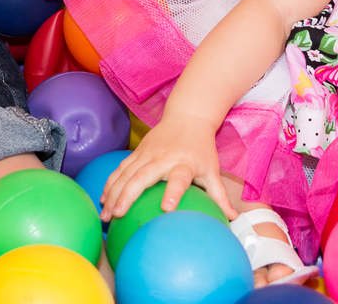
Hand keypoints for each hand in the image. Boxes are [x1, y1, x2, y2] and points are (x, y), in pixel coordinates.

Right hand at [99, 112, 236, 222]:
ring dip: (113, 193)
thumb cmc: (201, 148)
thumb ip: (220, 195)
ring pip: (125, 173)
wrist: (187, 117)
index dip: (174, 192)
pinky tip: (103, 199)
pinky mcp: (137, 152)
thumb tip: (233, 219)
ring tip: (105, 214)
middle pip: (142, 176)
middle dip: (128, 195)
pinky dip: (110, 183)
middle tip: (117, 215)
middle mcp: (163, 157)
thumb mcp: (212, 170)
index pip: (179, 178)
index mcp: (184, 163)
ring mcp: (146, 154)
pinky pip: (120, 168)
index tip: (166, 208)